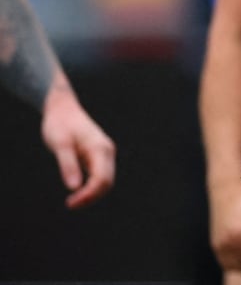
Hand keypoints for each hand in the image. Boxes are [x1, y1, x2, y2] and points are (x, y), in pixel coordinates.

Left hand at [40, 88, 115, 208]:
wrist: (62, 109)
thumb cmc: (60, 125)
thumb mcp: (60, 144)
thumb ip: (67, 165)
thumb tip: (74, 187)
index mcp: (100, 149)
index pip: (102, 179)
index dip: (89, 195)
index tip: (70, 203)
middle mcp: (107, 151)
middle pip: (107, 182)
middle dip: (91, 197)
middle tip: (70, 204)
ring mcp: (104, 153)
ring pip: (105, 181)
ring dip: (92, 194)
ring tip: (72, 201)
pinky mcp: (98, 155)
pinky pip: (100, 176)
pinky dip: (91, 187)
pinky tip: (77, 192)